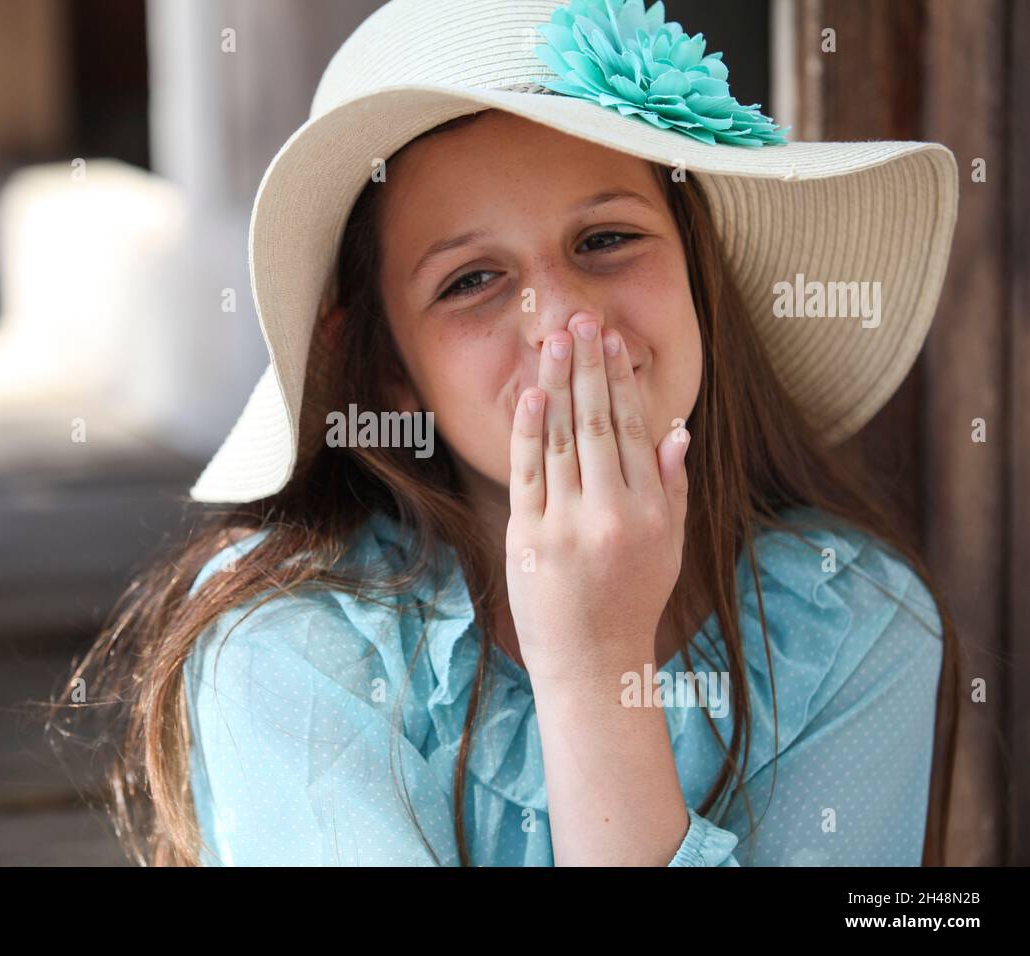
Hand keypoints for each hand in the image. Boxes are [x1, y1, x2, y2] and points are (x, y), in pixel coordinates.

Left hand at [504, 310, 689, 682]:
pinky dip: (528, 430)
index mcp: (651, 511)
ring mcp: (567, 525)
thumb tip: (677, 430)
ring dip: (556, 384)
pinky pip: (528, 472)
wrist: (592, 660)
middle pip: (595, 423)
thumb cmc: (632, 598)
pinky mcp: (530, 538)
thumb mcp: (669, 545)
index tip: (611, 340)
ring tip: (554, 340)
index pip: (631, 429)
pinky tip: (530, 393)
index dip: (619, 380)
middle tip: (580, 319)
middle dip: (587, 367)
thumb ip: (672, 487)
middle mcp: (612, 513)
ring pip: (561, 439)